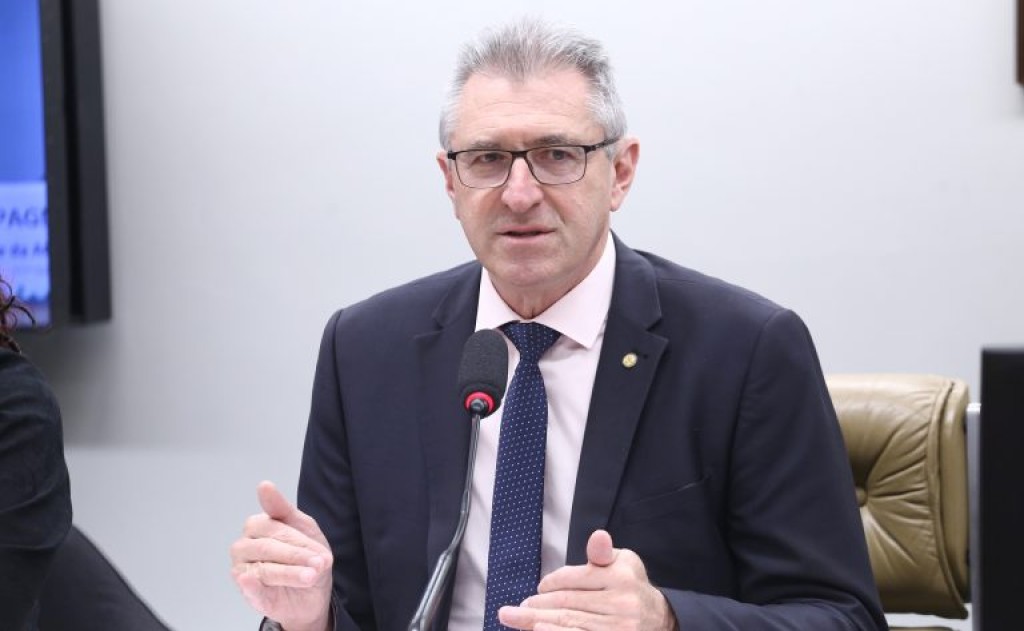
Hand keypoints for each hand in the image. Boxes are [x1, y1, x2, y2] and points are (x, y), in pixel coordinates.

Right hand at [230, 481, 333, 630]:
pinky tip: (251, 581)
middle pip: (269, 547)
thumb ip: (283, 507)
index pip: (273, 527)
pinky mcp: (248, 594)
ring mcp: (243, 571)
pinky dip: (251, 586)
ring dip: (290, 573)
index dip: (298, 539)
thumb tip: (263, 485)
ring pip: (264, 569)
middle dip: (298, 555)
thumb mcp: (303, 527)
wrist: (313, 592)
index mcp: (256, 527)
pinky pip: (249, 589)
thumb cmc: (305, 556)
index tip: (319, 550)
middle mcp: (244, 547)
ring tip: (311, 576)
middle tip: (320, 563)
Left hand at [497, 530, 677, 630]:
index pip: (575, 578)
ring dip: (539, 623)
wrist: (659, 618)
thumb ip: (601, 553)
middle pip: (569, 604)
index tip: (538, 588)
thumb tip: (597, 536)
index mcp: (620, 577)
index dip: (551, 583)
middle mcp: (622, 603)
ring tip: (517, 619)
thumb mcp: (622, 561)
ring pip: (570, 624)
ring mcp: (619, 627)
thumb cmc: (631, 586)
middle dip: (538, 606)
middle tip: (516, 608)